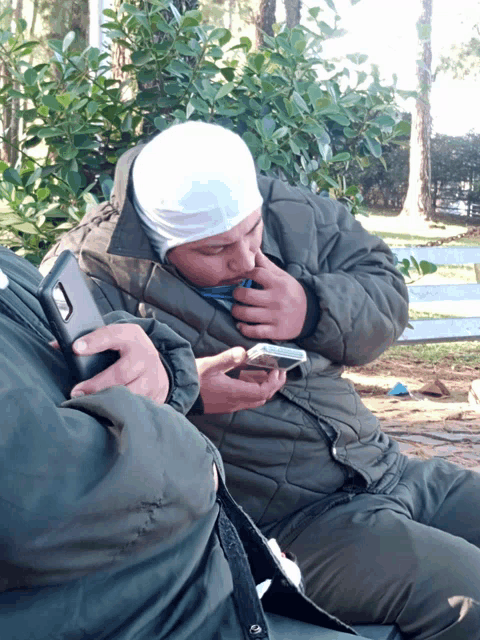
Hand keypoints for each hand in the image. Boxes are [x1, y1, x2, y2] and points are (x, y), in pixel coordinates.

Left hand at [53, 324, 169, 403]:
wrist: (154, 363)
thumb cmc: (125, 350)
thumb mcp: (112, 338)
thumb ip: (88, 341)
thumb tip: (55, 345)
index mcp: (131, 335)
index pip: (112, 335)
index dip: (94, 342)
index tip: (75, 348)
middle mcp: (146, 355)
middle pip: (122, 372)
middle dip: (97, 384)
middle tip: (76, 392)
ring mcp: (153, 376)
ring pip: (131, 393)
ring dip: (109, 401)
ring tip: (90, 406)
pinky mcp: (157, 394)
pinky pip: (139, 405)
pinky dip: (123, 411)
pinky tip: (108, 414)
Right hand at [195, 347, 286, 413]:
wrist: (176, 393)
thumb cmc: (191, 379)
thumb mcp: (209, 365)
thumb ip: (227, 358)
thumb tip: (243, 352)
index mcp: (234, 393)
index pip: (263, 392)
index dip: (274, 382)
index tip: (278, 370)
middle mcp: (235, 402)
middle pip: (262, 397)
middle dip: (273, 384)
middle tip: (279, 371)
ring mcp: (230, 405)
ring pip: (254, 399)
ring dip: (263, 386)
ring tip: (265, 370)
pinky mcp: (225, 404)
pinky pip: (245, 398)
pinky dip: (252, 388)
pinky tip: (246, 376)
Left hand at [232, 251, 307, 339]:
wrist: (311, 314)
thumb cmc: (291, 292)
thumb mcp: (282, 277)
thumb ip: (266, 265)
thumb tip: (254, 248)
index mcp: (278, 284)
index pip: (256, 273)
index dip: (244, 273)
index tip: (240, 276)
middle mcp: (277, 300)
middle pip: (246, 295)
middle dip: (236, 294)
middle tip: (236, 295)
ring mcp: (275, 316)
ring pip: (246, 314)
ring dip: (236, 311)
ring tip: (237, 309)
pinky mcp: (275, 332)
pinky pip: (254, 331)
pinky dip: (243, 329)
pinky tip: (241, 325)